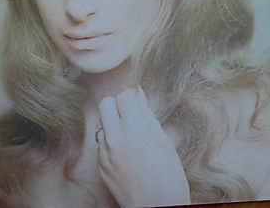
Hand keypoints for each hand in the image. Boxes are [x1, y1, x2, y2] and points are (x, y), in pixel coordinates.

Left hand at [96, 87, 190, 207]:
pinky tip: (126, 153)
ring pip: (101, 122)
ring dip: (113, 123)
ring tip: (130, 135)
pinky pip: (101, 143)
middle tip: (132, 115)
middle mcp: (114, 136)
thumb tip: (138, 94)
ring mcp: (104, 151)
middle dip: (118, 105)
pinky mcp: (100, 164)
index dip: (133, 97)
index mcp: (134, 126)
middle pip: (105, 103)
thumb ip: (147, 115)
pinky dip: (111, 141)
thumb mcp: (164, 140)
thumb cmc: (168, 176)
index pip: (124, 95)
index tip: (139, 102)